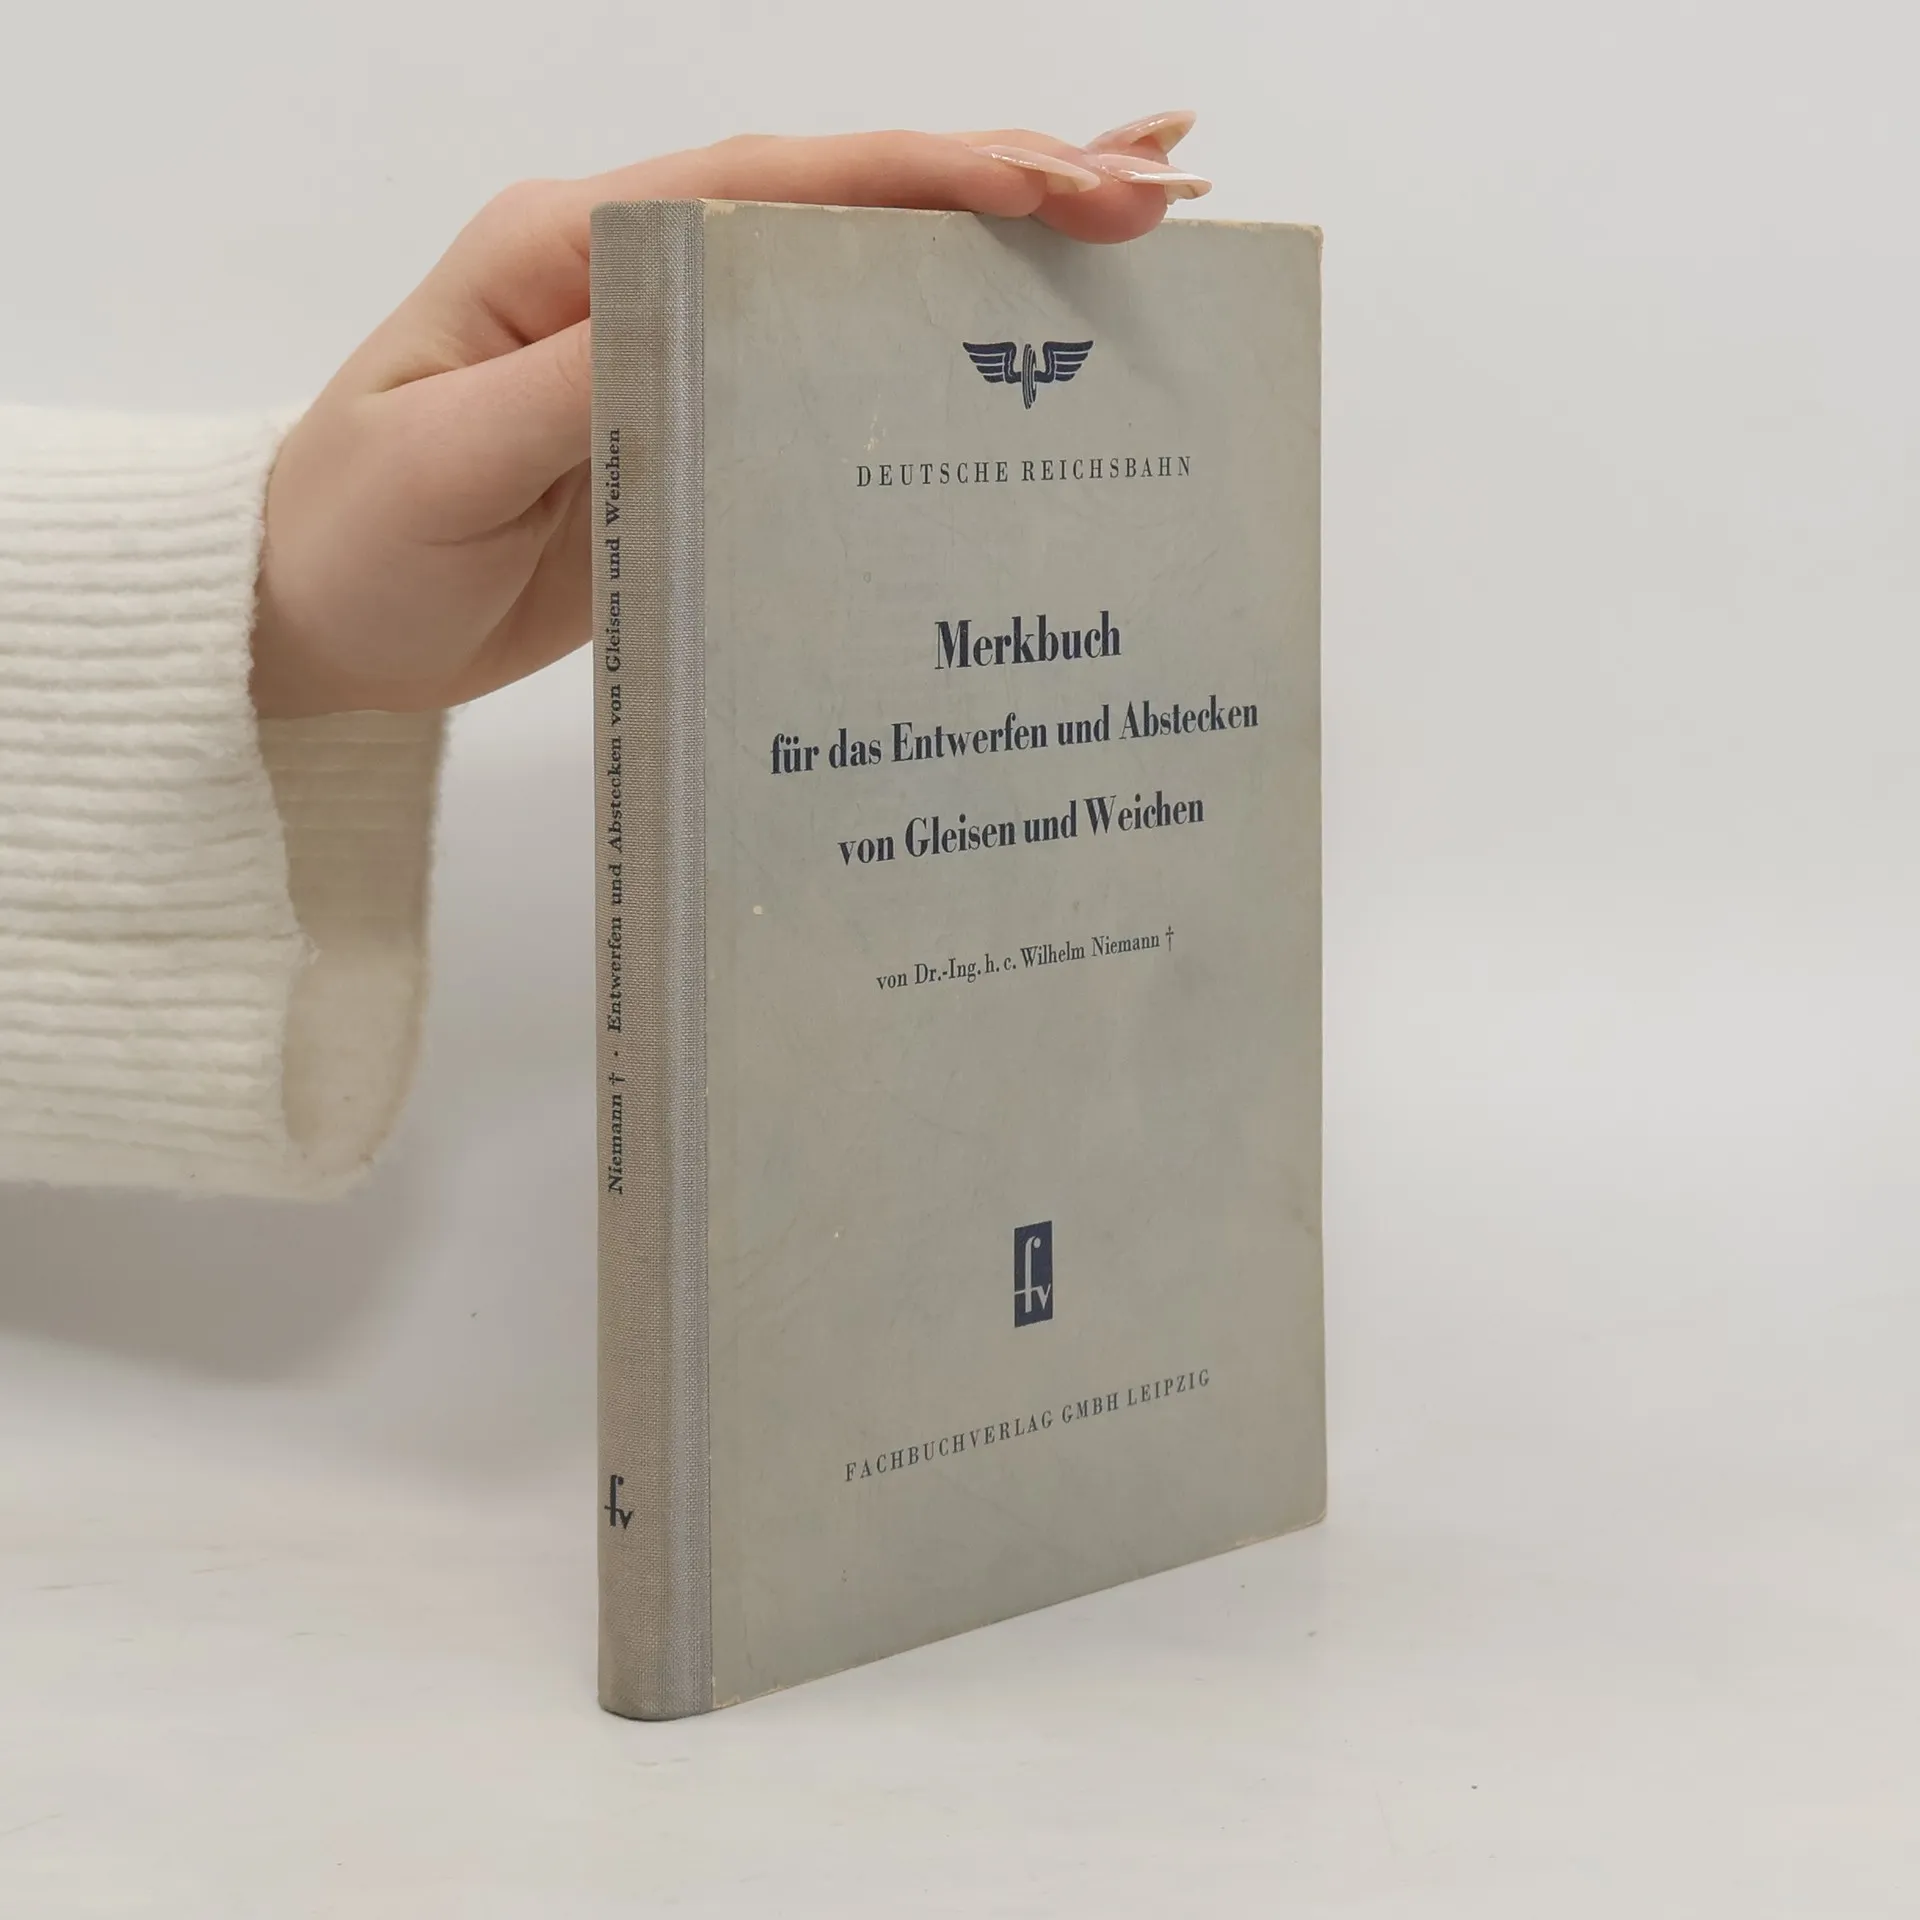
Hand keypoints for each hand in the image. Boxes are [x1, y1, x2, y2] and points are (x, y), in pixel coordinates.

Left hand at [250, 114, 1209, 716]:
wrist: (313, 622)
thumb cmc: (355, 540)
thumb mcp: (445, 462)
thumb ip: (580, 381)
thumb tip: (715, 311)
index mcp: (574, 247)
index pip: (778, 187)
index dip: (926, 176)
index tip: (1059, 182)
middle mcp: (637, 274)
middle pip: (843, 202)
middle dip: (1002, 182)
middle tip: (1157, 190)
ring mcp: (673, 347)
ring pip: (852, 270)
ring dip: (989, 242)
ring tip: (1132, 227)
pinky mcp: (695, 425)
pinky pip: (826, 366)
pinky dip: (924, 340)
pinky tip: (1005, 342)